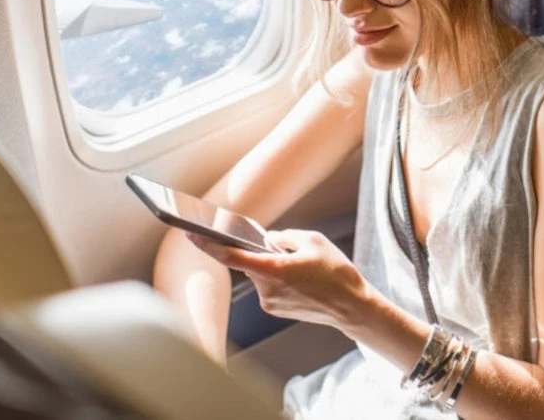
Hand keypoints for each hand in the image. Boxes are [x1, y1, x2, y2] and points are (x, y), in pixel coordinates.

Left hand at [185, 229, 372, 332]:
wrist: (352, 307)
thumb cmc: (337, 273)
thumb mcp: (314, 241)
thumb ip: (285, 237)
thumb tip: (268, 240)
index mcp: (274, 269)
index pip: (231, 256)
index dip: (209, 245)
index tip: (192, 234)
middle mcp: (267, 289)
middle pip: (250, 263)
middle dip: (262, 253)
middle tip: (287, 250)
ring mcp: (270, 302)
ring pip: (260, 274)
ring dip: (272, 266)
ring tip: (302, 268)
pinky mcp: (275, 309)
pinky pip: (268, 286)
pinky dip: (278, 278)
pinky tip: (300, 279)